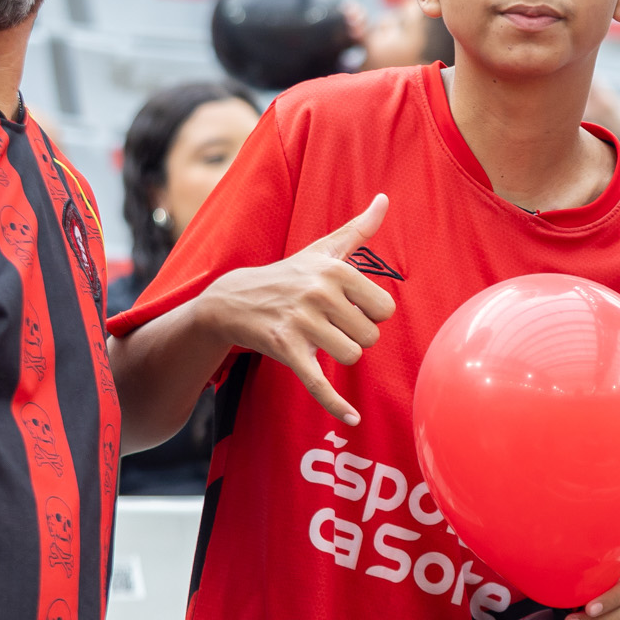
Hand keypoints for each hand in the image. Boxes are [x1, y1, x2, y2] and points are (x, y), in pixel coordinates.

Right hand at [200, 194, 395, 423]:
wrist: (234, 298)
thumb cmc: (290, 274)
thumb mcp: (323, 249)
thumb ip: (359, 228)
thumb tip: (385, 199)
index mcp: (336, 269)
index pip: (385, 308)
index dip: (370, 314)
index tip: (349, 307)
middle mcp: (320, 293)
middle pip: (370, 337)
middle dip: (354, 336)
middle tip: (330, 325)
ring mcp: (302, 323)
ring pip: (351, 357)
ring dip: (339, 355)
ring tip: (319, 340)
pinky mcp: (287, 350)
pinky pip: (320, 384)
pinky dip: (336, 406)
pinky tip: (352, 419)